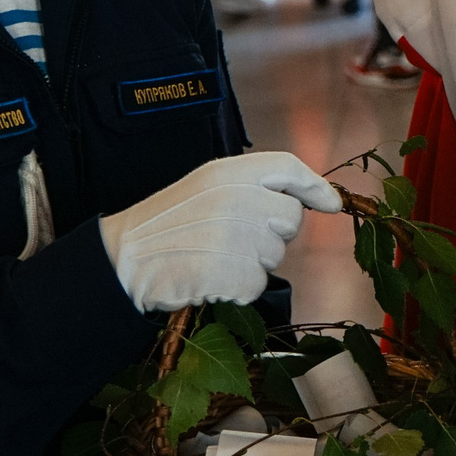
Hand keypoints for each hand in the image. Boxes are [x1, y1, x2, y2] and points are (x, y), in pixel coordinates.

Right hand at [97, 152, 344, 312]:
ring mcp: (232, 235)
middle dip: (274, 234)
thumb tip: (305, 199)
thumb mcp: (206, 187)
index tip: (332, 203)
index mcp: (228, 171)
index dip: (315, 186)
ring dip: (254, 263)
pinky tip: (212, 278)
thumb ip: (251, 186)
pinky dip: (239, 288)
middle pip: (290, 219)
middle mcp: (234, 197)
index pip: (288, 167)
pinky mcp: (228, 271)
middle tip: (237, 239)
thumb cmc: (168, 225)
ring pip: (276, 256)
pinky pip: (257, 284)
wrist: (124, 261)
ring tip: (216, 257)